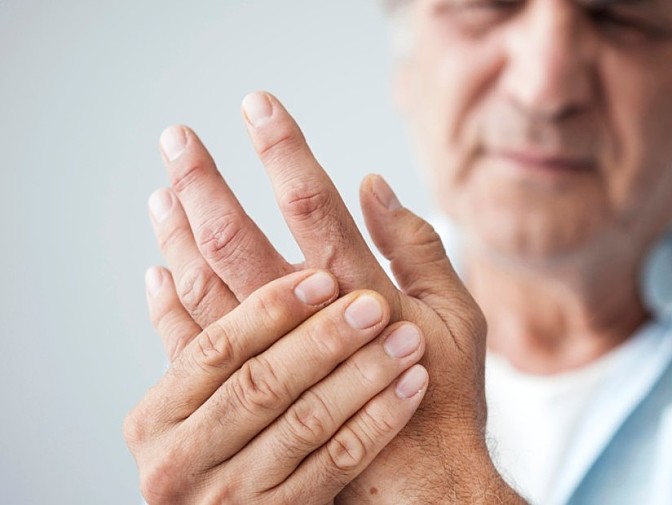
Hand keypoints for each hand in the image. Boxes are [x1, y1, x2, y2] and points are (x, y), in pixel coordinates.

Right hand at [124, 268, 428, 503]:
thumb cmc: (204, 464)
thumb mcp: (175, 416)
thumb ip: (182, 349)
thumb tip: (165, 269)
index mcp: (155, 421)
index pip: (216, 350)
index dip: (271, 310)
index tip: (323, 276)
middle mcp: (184, 461)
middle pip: (263, 384)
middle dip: (324, 338)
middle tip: (374, 303)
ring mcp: (232, 496)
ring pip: (307, 422)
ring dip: (364, 374)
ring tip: (407, 338)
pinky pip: (339, 463)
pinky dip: (379, 420)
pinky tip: (410, 386)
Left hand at [145, 91, 519, 501]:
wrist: (421, 484)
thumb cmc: (445, 398)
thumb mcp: (459, 317)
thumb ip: (419, 249)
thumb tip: (374, 186)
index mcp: (362, 294)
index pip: (311, 206)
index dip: (283, 151)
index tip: (257, 106)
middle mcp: (307, 326)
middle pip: (237, 240)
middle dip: (204, 184)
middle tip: (178, 139)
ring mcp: (271, 365)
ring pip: (206, 288)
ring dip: (179, 234)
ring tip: (162, 189)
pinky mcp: (251, 402)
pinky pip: (193, 348)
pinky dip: (172, 305)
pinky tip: (159, 271)